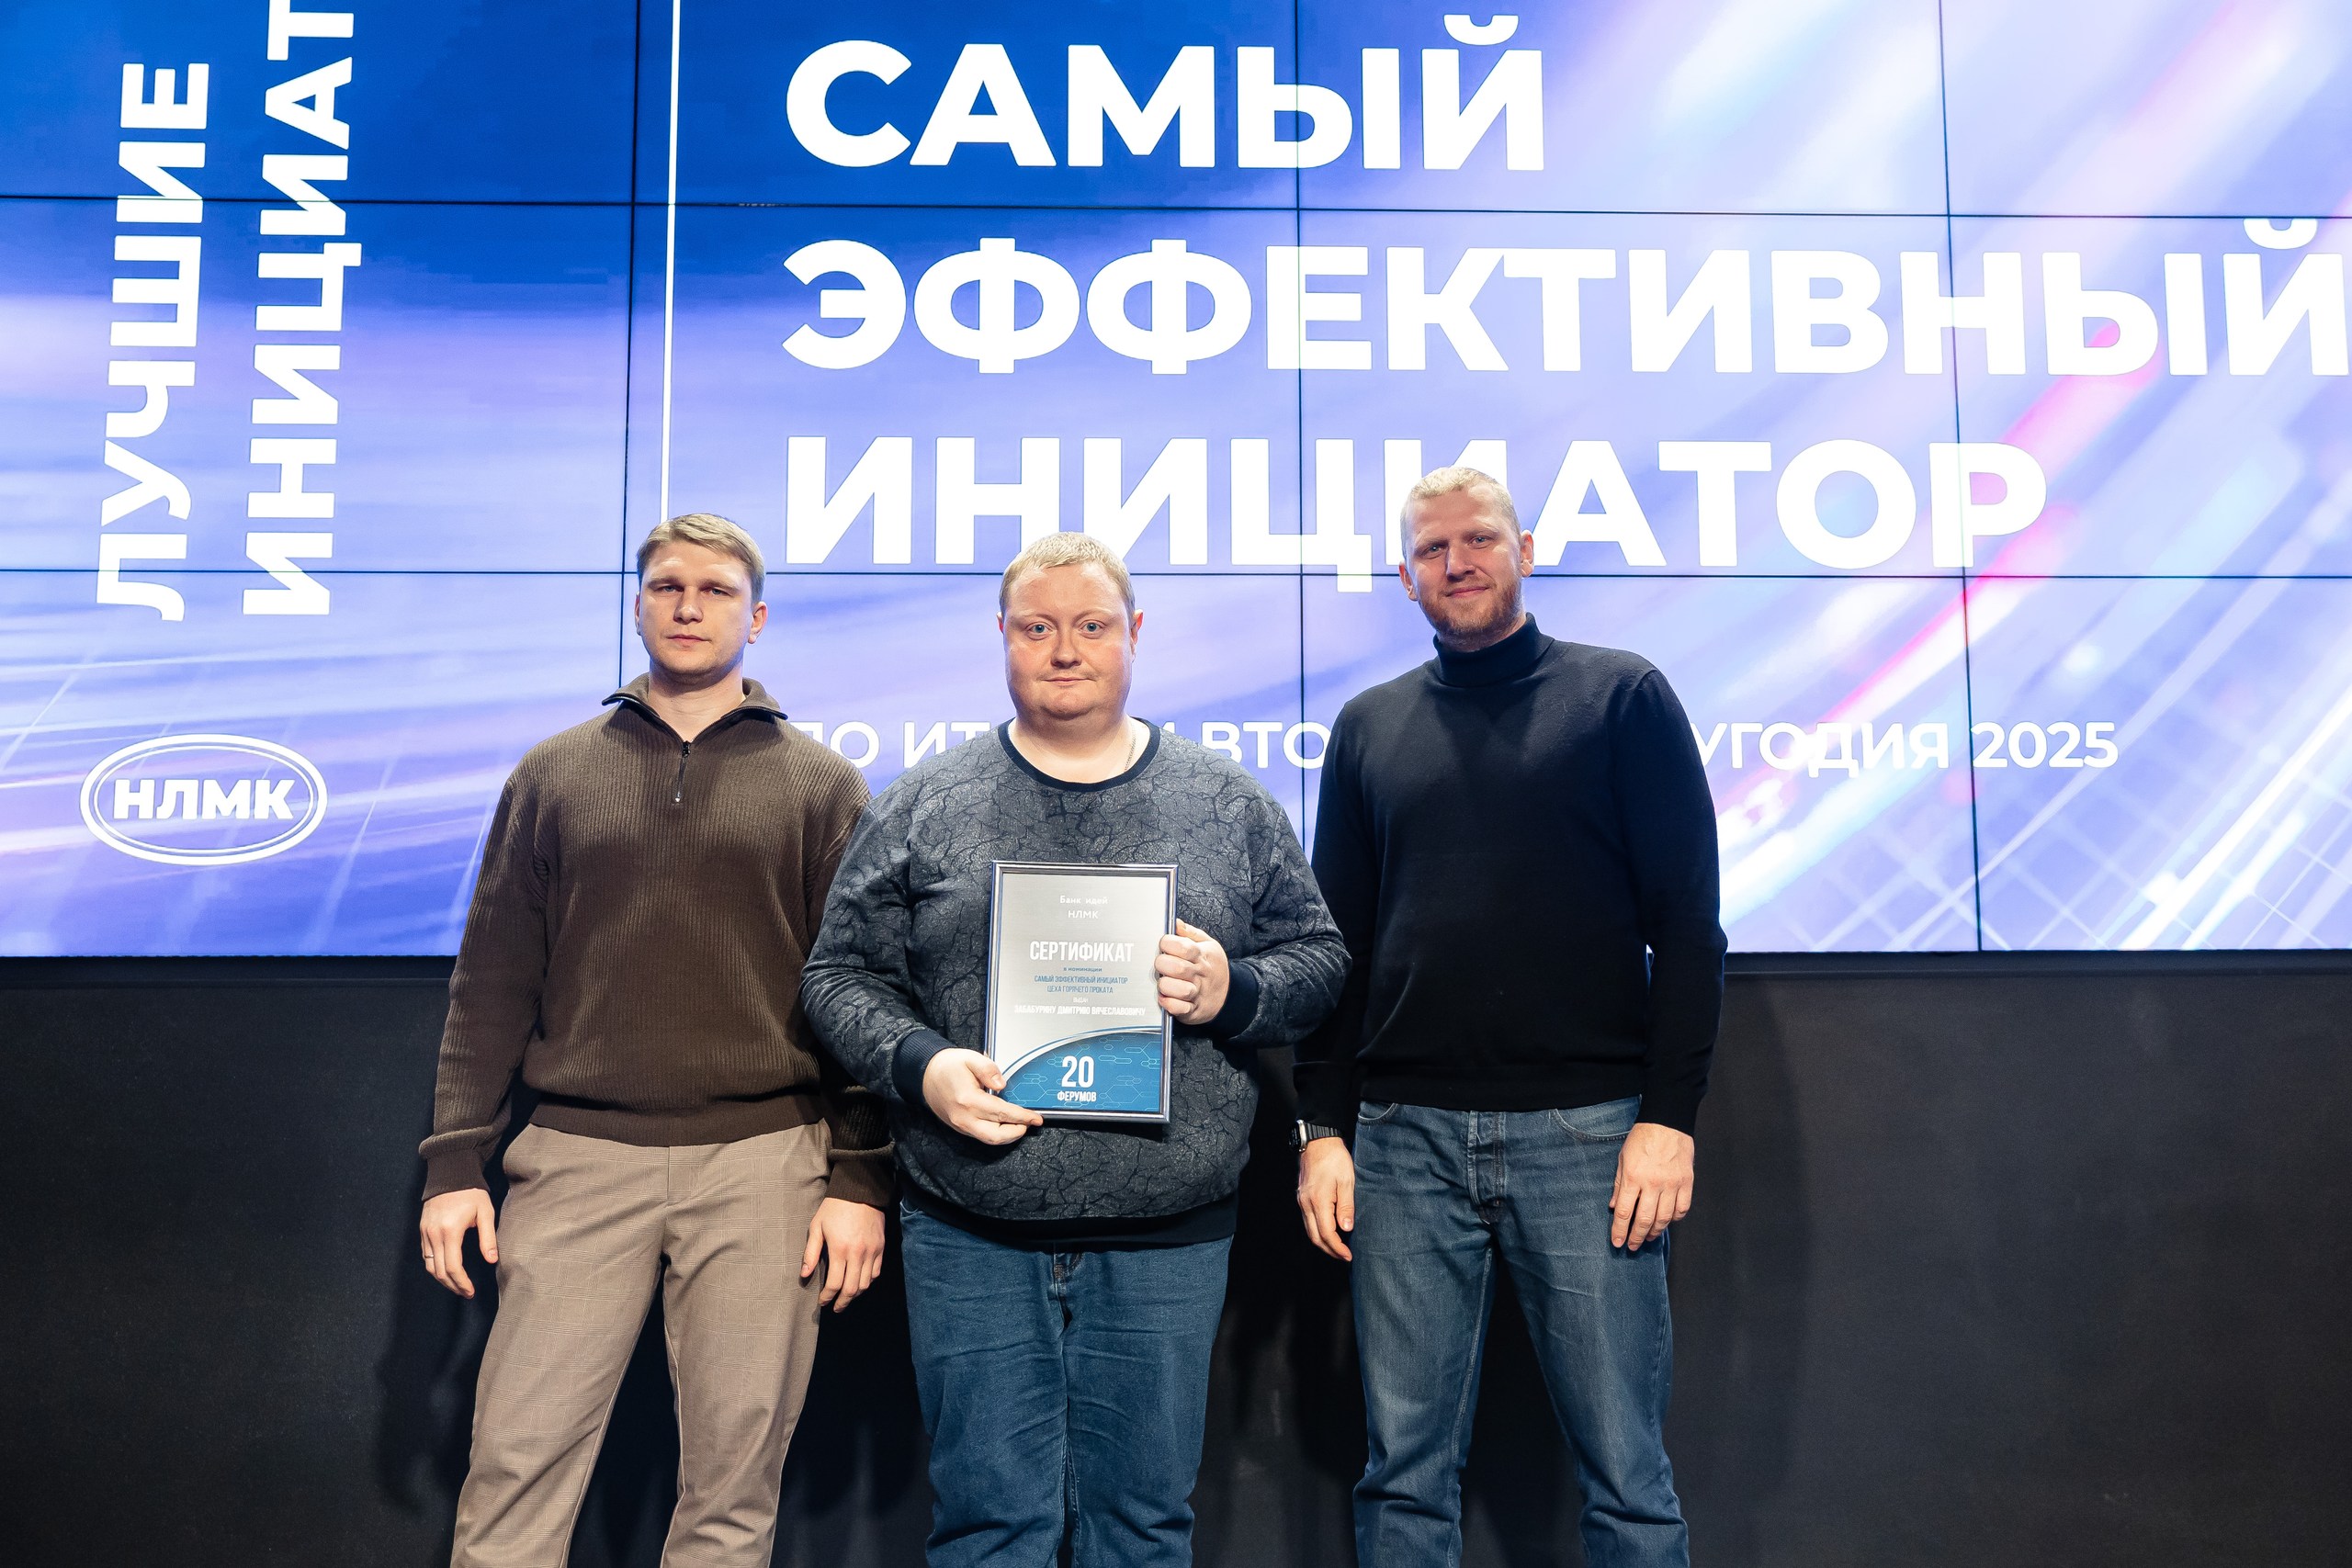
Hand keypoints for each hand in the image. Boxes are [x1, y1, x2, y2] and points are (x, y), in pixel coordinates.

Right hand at [420, 1188, 498, 1298]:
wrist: (450, 1174)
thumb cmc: (471, 1193)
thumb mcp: (485, 1212)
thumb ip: (488, 1238)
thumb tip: (492, 1260)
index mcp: (450, 1231)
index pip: (453, 1267)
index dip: (461, 1283)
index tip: (470, 1291)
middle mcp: (434, 1235)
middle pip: (439, 1271)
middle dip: (453, 1285)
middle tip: (466, 1293)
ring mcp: (425, 1233)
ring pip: (430, 1266)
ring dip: (442, 1279)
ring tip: (457, 1285)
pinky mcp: (422, 1230)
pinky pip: (426, 1255)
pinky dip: (435, 1267)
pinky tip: (447, 1270)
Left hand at [801, 1196, 885, 1311]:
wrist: (861, 1190)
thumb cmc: (834, 1208)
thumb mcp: (817, 1227)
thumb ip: (811, 1253)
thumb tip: (804, 1275)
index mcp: (840, 1250)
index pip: (835, 1284)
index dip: (827, 1297)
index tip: (822, 1302)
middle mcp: (858, 1254)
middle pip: (852, 1289)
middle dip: (842, 1302)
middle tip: (835, 1308)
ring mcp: (872, 1251)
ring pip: (866, 1284)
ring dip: (855, 1295)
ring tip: (846, 1298)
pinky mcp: (880, 1247)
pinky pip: (876, 1272)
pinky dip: (868, 1282)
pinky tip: (859, 1283)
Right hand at [922, 1047, 1044, 1144]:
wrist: (926, 1075)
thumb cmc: (948, 1066)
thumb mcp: (970, 1058)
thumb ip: (989, 1070)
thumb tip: (1002, 1085)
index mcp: (968, 1100)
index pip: (1002, 1113)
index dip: (1022, 1117)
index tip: (1036, 1118)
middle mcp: (964, 1117)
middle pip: (996, 1135)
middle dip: (1017, 1131)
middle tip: (1029, 1123)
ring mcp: (961, 1125)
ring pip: (989, 1139)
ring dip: (1007, 1135)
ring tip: (1020, 1124)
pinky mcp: (960, 1127)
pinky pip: (981, 1135)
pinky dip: (996, 1133)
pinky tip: (1005, 1124)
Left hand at [1154, 920, 1229, 1024]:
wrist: (1229, 994)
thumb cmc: (1212, 966)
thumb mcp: (1208, 945)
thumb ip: (1190, 933)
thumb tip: (1176, 923)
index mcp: (1202, 956)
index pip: (1184, 947)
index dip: (1168, 944)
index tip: (1163, 944)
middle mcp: (1200, 975)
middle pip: (1179, 968)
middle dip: (1163, 964)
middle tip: (1160, 964)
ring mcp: (1197, 993)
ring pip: (1180, 990)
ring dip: (1166, 985)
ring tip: (1163, 981)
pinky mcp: (1193, 1010)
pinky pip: (1180, 1009)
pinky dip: (1169, 1004)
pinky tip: (1164, 997)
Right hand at [1296, 1136, 1355, 1260]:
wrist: (1318, 1141)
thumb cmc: (1335, 1158)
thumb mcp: (1346, 1181)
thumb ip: (1346, 1206)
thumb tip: (1346, 1229)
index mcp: (1318, 1201)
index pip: (1326, 1233)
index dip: (1337, 1248)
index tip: (1348, 1256)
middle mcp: (1306, 1204)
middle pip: (1314, 1236)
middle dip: (1329, 1250)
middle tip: (1344, 1256)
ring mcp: (1302, 1200)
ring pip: (1309, 1230)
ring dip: (1323, 1242)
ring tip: (1338, 1248)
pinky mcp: (1302, 1197)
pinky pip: (1307, 1220)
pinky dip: (1317, 1231)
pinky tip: (1328, 1231)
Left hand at [1610, 1123, 1694, 1250]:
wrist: (1667, 1122)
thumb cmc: (1641, 1139)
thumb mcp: (1622, 1158)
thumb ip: (1619, 1185)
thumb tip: (1613, 1207)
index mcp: (1633, 1176)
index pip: (1624, 1211)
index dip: (1619, 1230)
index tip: (1617, 1242)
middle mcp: (1653, 1183)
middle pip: (1644, 1219)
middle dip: (1636, 1237)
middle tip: (1632, 1247)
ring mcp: (1672, 1183)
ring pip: (1664, 1218)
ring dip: (1655, 1232)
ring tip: (1648, 1238)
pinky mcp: (1687, 1182)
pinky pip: (1682, 1208)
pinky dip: (1675, 1219)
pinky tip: (1667, 1222)